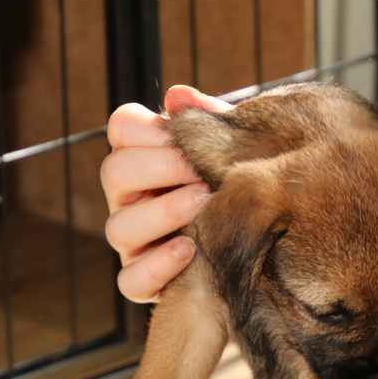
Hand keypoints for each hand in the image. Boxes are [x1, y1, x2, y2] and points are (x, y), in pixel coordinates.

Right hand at [101, 85, 230, 301]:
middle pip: (114, 172)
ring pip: (118, 228)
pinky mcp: (144, 282)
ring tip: (203, 205)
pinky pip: (130, 281)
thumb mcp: (232, 153)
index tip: (185, 137)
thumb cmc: (239, 189)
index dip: (149, 129)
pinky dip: (157, 266)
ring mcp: (134, 243)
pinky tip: (190, 251)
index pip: (122, 129)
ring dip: (162, 213)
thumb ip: (210, 122)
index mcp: (146, 160)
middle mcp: (129, 200)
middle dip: (159, 168)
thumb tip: (178, 96)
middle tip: (200, 172)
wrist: (263, 247)